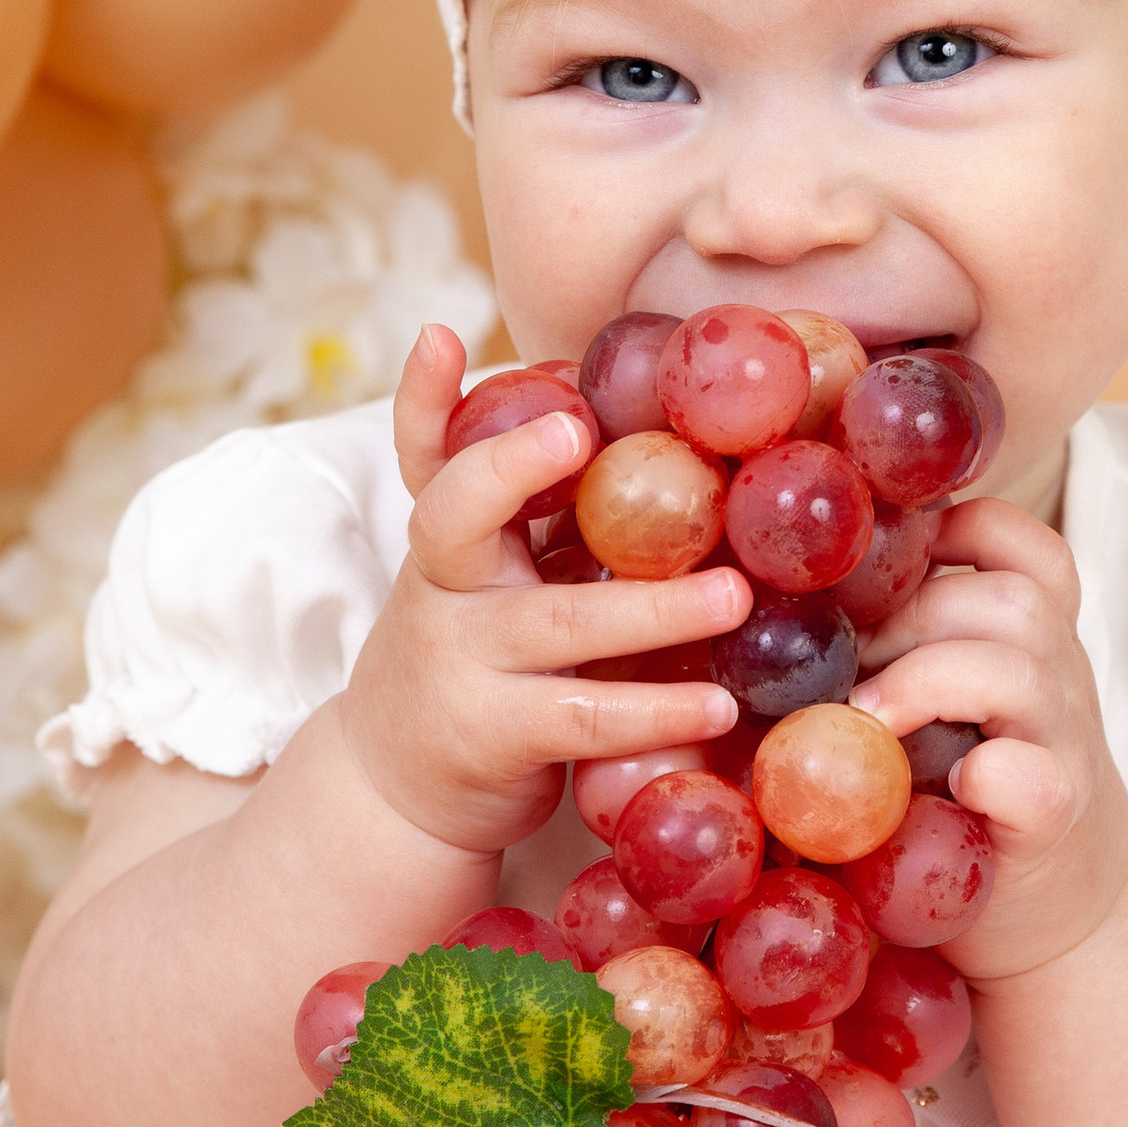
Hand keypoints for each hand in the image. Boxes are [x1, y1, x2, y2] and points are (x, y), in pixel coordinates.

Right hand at [341, 326, 749, 868]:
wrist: (392, 790)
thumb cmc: (471, 661)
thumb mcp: (484, 580)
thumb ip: (540, 517)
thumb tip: (657, 433)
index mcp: (447, 539)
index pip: (422, 453)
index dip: (423, 396)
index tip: (441, 336)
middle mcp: (440, 588)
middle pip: (454, 514)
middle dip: (510, 466)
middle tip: (576, 430)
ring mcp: (458, 662)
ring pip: (555, 622)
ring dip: (653, 610)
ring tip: (735, 597)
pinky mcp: (491, 736)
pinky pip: (583, 714)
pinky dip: (656, 709)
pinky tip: (718, 706)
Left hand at [848, 496, 1127, 981]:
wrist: (1061, 911)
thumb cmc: (962, 794)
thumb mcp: (935, 706)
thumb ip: (881, 652)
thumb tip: (746, 607)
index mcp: (1026, 634)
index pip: (1009, 537)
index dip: (943, 528)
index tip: (871, 562)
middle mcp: (1057, 673)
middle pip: (1007, 596)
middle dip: (907, 618)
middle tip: (835, 670)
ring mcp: (1063, 742)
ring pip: (1018, 667)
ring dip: (926, 682)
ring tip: (863, 722)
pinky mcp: (1054, 816)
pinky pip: (1028, 775)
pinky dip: (982, 772)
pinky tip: (940, 787)